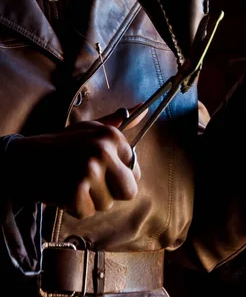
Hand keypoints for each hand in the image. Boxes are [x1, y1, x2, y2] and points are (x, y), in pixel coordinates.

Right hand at [8, 106, 146, 218]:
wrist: (25, 159)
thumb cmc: (61, 144)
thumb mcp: (90, 127)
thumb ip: (117, 122)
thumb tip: (143, 110)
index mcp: (111, 136)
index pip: (134, 168)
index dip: (118, 173)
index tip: (102, 169)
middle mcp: (103, 151)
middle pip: (129, 190)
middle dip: (112, 192)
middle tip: (92, 183)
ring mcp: (89, 172)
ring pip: (107, 204)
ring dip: (91, 200)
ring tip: (74, 182)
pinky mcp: (76, 193)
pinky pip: (88, 213)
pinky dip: (76, 208)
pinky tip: (65, 191)